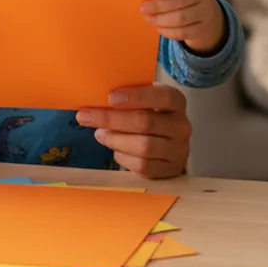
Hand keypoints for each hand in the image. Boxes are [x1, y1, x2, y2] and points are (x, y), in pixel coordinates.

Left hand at [76, 84, 190, 177]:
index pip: (163, 97)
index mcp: (177, 102)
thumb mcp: (145, 101)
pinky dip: (124, 157)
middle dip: (111, 119)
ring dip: (115, 140)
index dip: (136, 97)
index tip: (110, 97)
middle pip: (146, 122)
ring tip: (100, 134)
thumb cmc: (150, 115)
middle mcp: (182, 126)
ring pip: (143, 146)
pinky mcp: (170, 169)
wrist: (169, 144)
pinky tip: (115, 150)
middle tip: (85, 116)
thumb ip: (128, 97)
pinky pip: (143, 166)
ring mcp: (179, 150)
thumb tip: (95, 97)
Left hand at [141, 0, 225, 53]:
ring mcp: (207, 10)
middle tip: (143, 8)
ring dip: (161, 19)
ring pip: (182, 18)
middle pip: (181, 0)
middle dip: (159, 5)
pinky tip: (159, 28)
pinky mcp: (204, 28)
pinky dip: (169, 31)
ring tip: (148, 18)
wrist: (205, 11)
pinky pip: (184, 32)